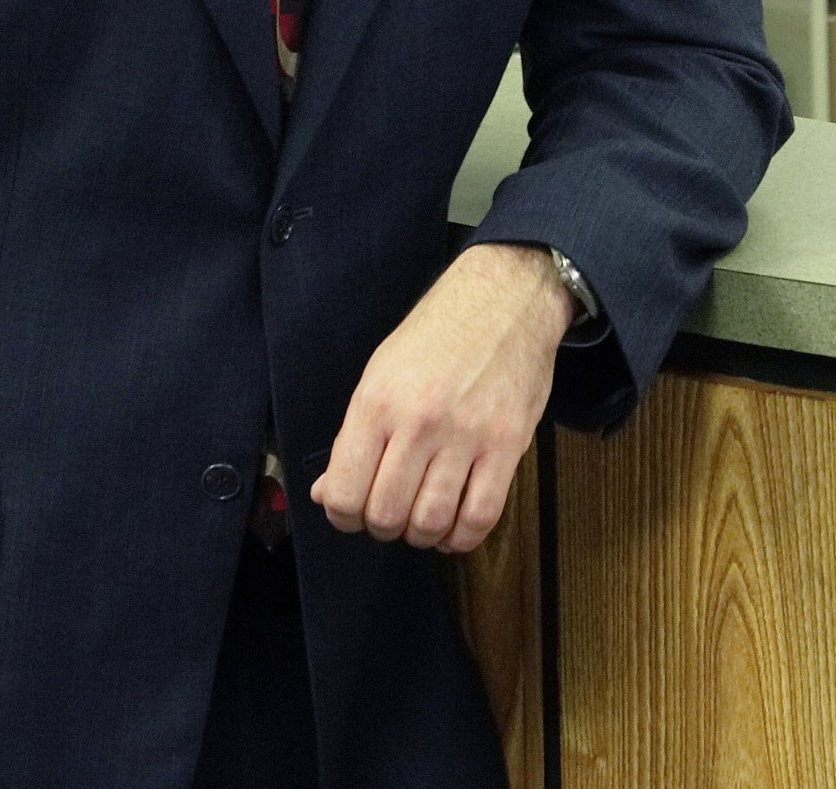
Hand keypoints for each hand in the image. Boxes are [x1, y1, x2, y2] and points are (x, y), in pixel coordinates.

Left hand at [312, 242, 569, 552]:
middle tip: (393, 513)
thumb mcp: (380, 374)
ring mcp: (466, 434)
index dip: (344, 517)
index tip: (354, 513)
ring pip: (431, 523)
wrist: (503, 299)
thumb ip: (354, 437)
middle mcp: (418, 421)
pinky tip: (455, 525)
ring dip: (422, 535)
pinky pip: (481, 516)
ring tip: (424, 519)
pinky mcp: (508, 443)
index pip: (344, 494)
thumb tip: (327, 493)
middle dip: (383, 527)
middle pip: (386, 515)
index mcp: (377, 402)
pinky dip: (462, 536)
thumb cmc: (437, 335)